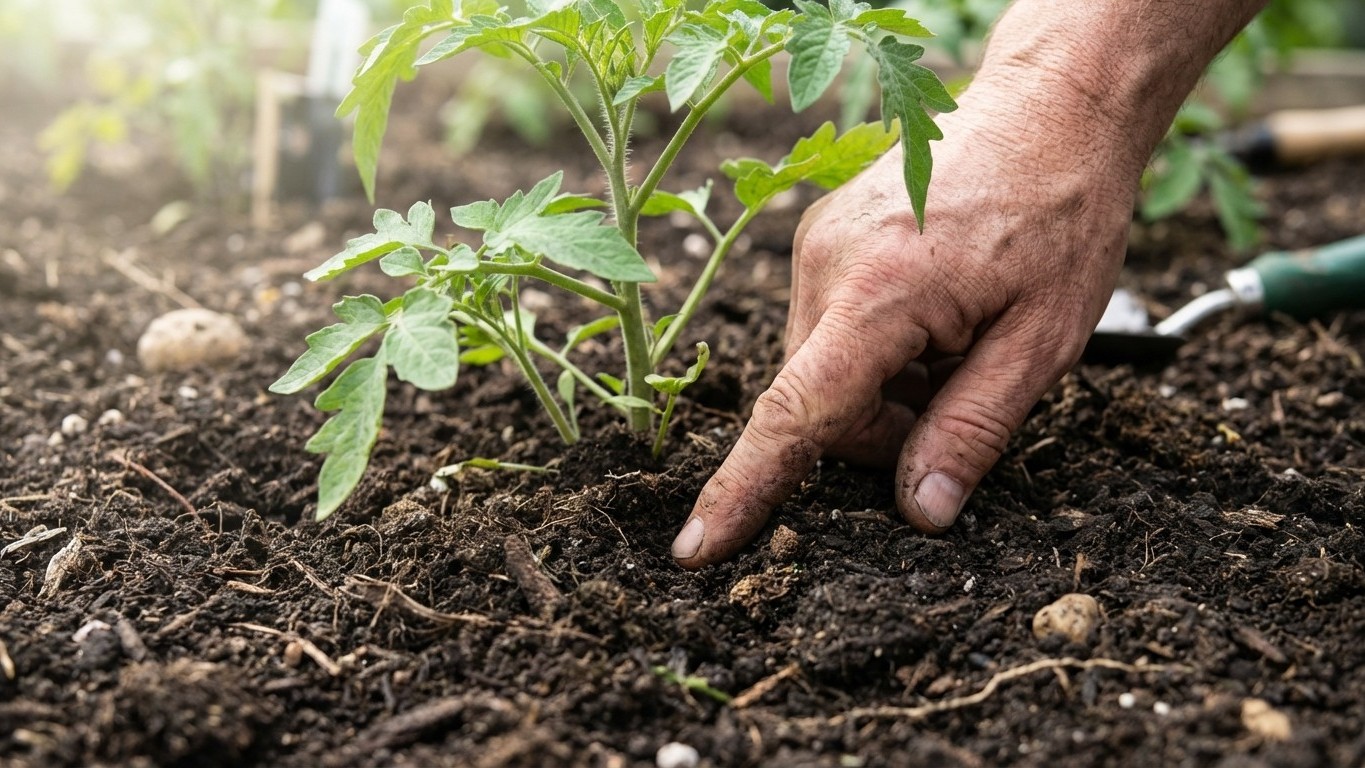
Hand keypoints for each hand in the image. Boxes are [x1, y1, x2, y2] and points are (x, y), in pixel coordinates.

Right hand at [671, 87, 1141, 566]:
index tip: (698, 545)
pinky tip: (935, 316)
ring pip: (824, 373)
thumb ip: (973, 431)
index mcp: (879, 292)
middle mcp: (827, 265)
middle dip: (883, 429)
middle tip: (962, 389)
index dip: (746, 488)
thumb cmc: (1060, 211)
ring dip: (884, 388)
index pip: (796, 413)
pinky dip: (877, 350)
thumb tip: (920, 512)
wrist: (1050, 108)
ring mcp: (818, 247)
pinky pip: (830, 331)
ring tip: (957, 340)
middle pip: (819, 406)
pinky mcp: (823, 239)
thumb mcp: (1043, 341)